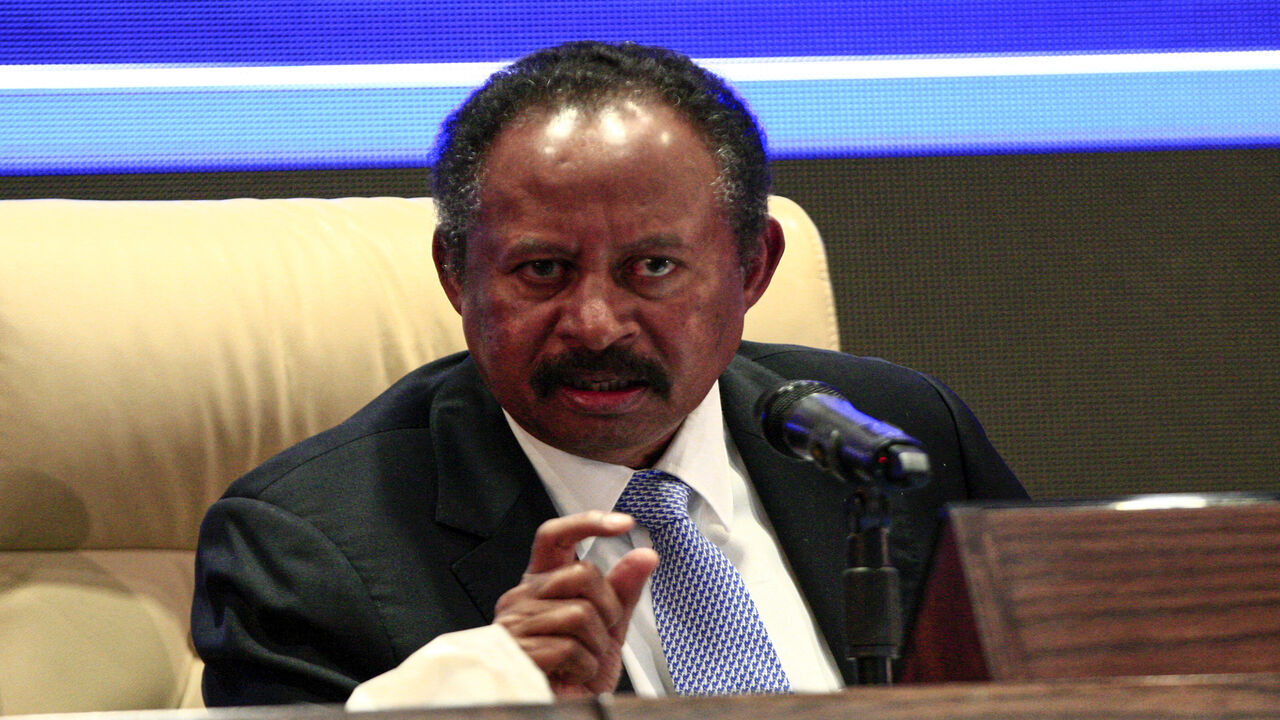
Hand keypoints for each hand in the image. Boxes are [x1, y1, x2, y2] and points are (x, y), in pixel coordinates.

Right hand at [494, 511, 657, 696]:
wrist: (561, 710)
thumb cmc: (575, 673)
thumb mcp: (608, 627)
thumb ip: (622, 590)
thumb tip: (645, 555)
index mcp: (542, 583)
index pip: (556, 536)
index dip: (587, 523)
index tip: (623, 522)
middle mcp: (522, 596)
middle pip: (582, 573)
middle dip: (608, 608)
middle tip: (599, 636)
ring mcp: (515, 623)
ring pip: (580, 613)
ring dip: (597, 645)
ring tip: (582, 660)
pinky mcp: (517, 651)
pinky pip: (571, 648)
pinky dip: (585, 667)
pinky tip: (572, 674)